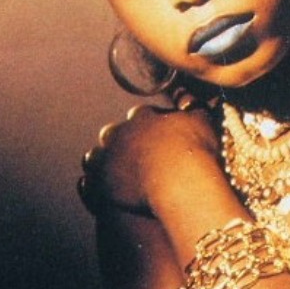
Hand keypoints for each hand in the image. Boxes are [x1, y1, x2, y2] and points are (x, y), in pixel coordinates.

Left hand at [79, 103, 220, 212]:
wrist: (181, 183)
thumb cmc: (195, 150)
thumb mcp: (202, 121)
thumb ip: (193, 106)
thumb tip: (186, 96)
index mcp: (143, 117)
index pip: (140, 115)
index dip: (149, 126)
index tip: (158, 137)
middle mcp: (120, 135)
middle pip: (111, 134)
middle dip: (120, 142)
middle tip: (136, 157)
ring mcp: (107, 160)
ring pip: (94, 157)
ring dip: (103, 163)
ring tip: (117, 176)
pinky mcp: (100, 186)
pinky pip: (88, 186)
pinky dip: (92, 187)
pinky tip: (105, 192)